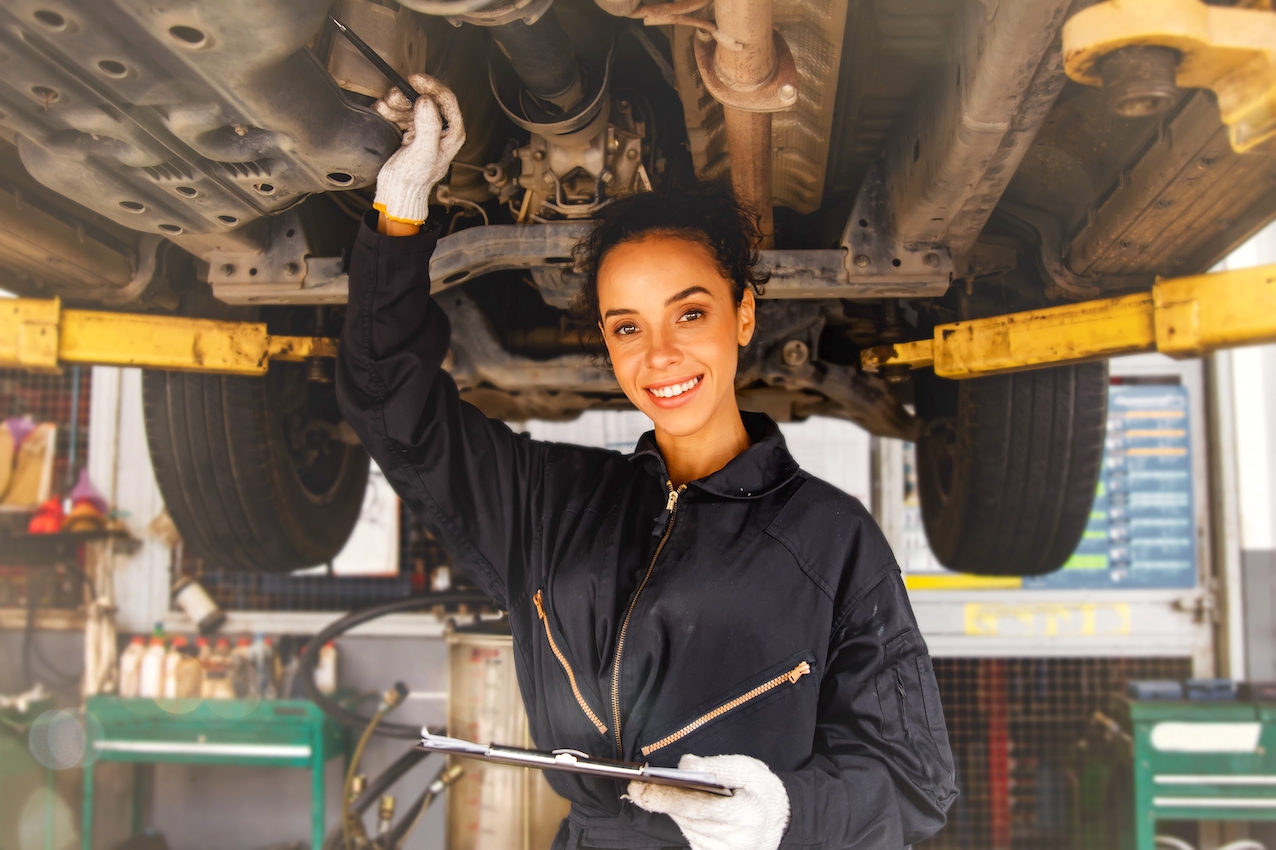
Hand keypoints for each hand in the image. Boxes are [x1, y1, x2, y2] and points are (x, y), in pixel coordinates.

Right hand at [372, 74, 465, 226]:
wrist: (396, 191)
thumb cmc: (414, 179)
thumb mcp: (423, 152)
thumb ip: (428, 126)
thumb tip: (426, 101)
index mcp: (452, 133)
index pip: (446, 99)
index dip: (431, 86)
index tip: (415, 80)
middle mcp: (441, 127)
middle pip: (426, 97)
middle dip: (407, 96)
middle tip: (394, 98)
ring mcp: (424, 127)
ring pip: (411, 101)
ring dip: (396, 102)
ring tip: (387, 110)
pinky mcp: (409, 128)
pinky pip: (400, 109)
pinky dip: (390, 109)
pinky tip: (384, 114)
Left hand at [627, 754, 789, 849]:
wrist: (781, 821)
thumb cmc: (762, 792)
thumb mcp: (750, 770)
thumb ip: (719, 765)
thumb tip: (685, 765)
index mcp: (745, 816)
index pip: (698, 806)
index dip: (668, 796)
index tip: (641, 787)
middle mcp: (733, 841)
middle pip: (686, 817)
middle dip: (662, 799)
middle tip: (638, 786)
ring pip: (685, 825)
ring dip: (673, 807)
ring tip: (664, 790)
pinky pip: (689, 834)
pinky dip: (683, 818)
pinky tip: (687, 807)